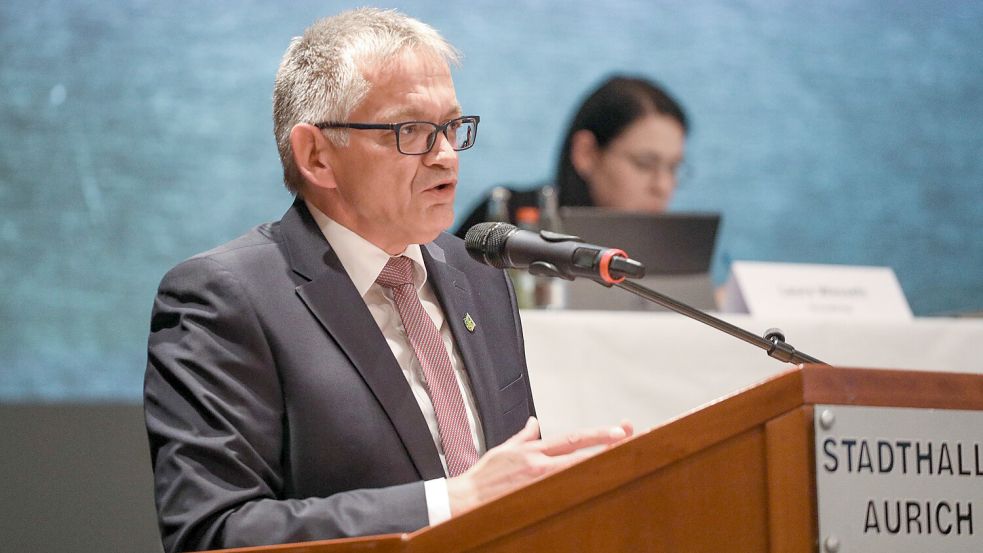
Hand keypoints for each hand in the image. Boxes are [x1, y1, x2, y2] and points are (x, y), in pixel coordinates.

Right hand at [446, 416, 632, 514]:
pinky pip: (566, 494)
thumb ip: (523, 437)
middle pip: (583, 455)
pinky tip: (600, 488)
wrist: (467, 499)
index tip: (619, 430)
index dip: (598, 434)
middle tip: (633, 442)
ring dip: (601, 468)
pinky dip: (583, 489)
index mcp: (534, 451)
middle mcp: (540, 465)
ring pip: (579, 474)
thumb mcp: (504, 449)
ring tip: (626, 463)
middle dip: (609, 448)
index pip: (574, 439)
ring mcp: (540, 484)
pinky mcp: (537, 500)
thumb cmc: (484, 477)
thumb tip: (534, 424)